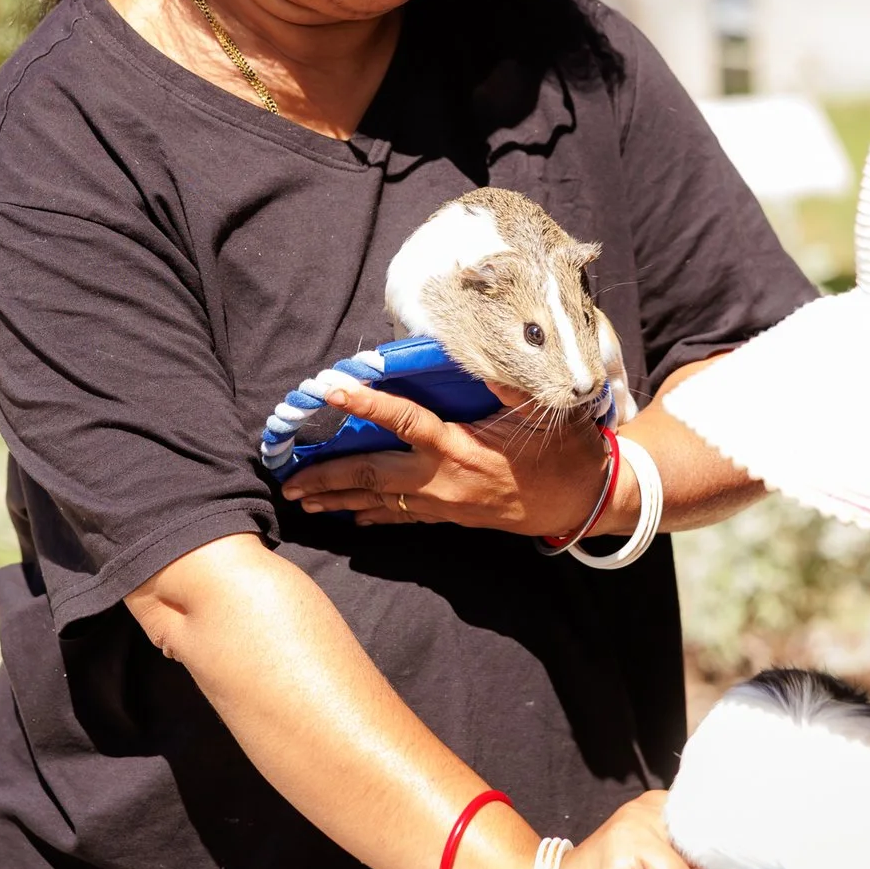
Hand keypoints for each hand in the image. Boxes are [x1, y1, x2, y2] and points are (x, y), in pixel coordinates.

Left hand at [280, 376, 608, 537]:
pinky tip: (350, 517)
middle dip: (327, 477)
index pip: (403, 420)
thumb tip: (483, 350)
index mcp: (459, 446)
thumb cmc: (561, 451)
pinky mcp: (449, 518)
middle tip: (288, 480)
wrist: (580, 502)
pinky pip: (401, 518)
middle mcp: (443, 479)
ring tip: (303, 501)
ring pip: (380, 502)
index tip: (330, 386)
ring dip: (339, 501)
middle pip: (373, 476)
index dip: (366, 402)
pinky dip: (372, 516)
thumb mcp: (541, 411)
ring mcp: (443, 504)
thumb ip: (509, 383)